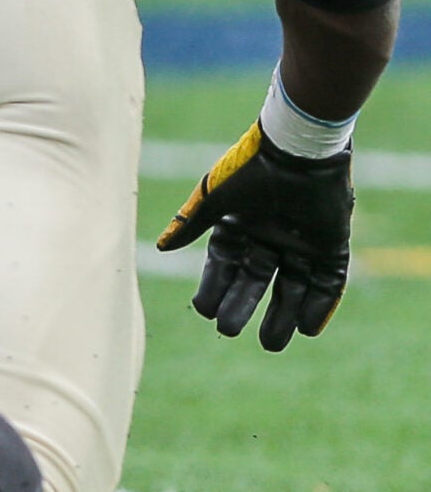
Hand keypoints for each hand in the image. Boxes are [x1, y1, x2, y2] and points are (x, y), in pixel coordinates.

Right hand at [156, 120, 353, 350]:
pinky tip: (307, 327)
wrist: (297, 149)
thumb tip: (159, 247)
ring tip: (271, 342)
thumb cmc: (250, 168)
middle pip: (254, 283)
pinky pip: (327, 283)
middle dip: (242, 307)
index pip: (223, 267)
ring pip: (291, 289)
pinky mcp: (331, 246)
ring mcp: (301, 245)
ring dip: (281, 316)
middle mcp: (268, 240)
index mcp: (239, 228)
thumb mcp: (213, 196)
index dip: (214, 288)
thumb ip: (190, 222)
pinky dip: (320, 305)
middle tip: (230, 331)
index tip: (205, 310)